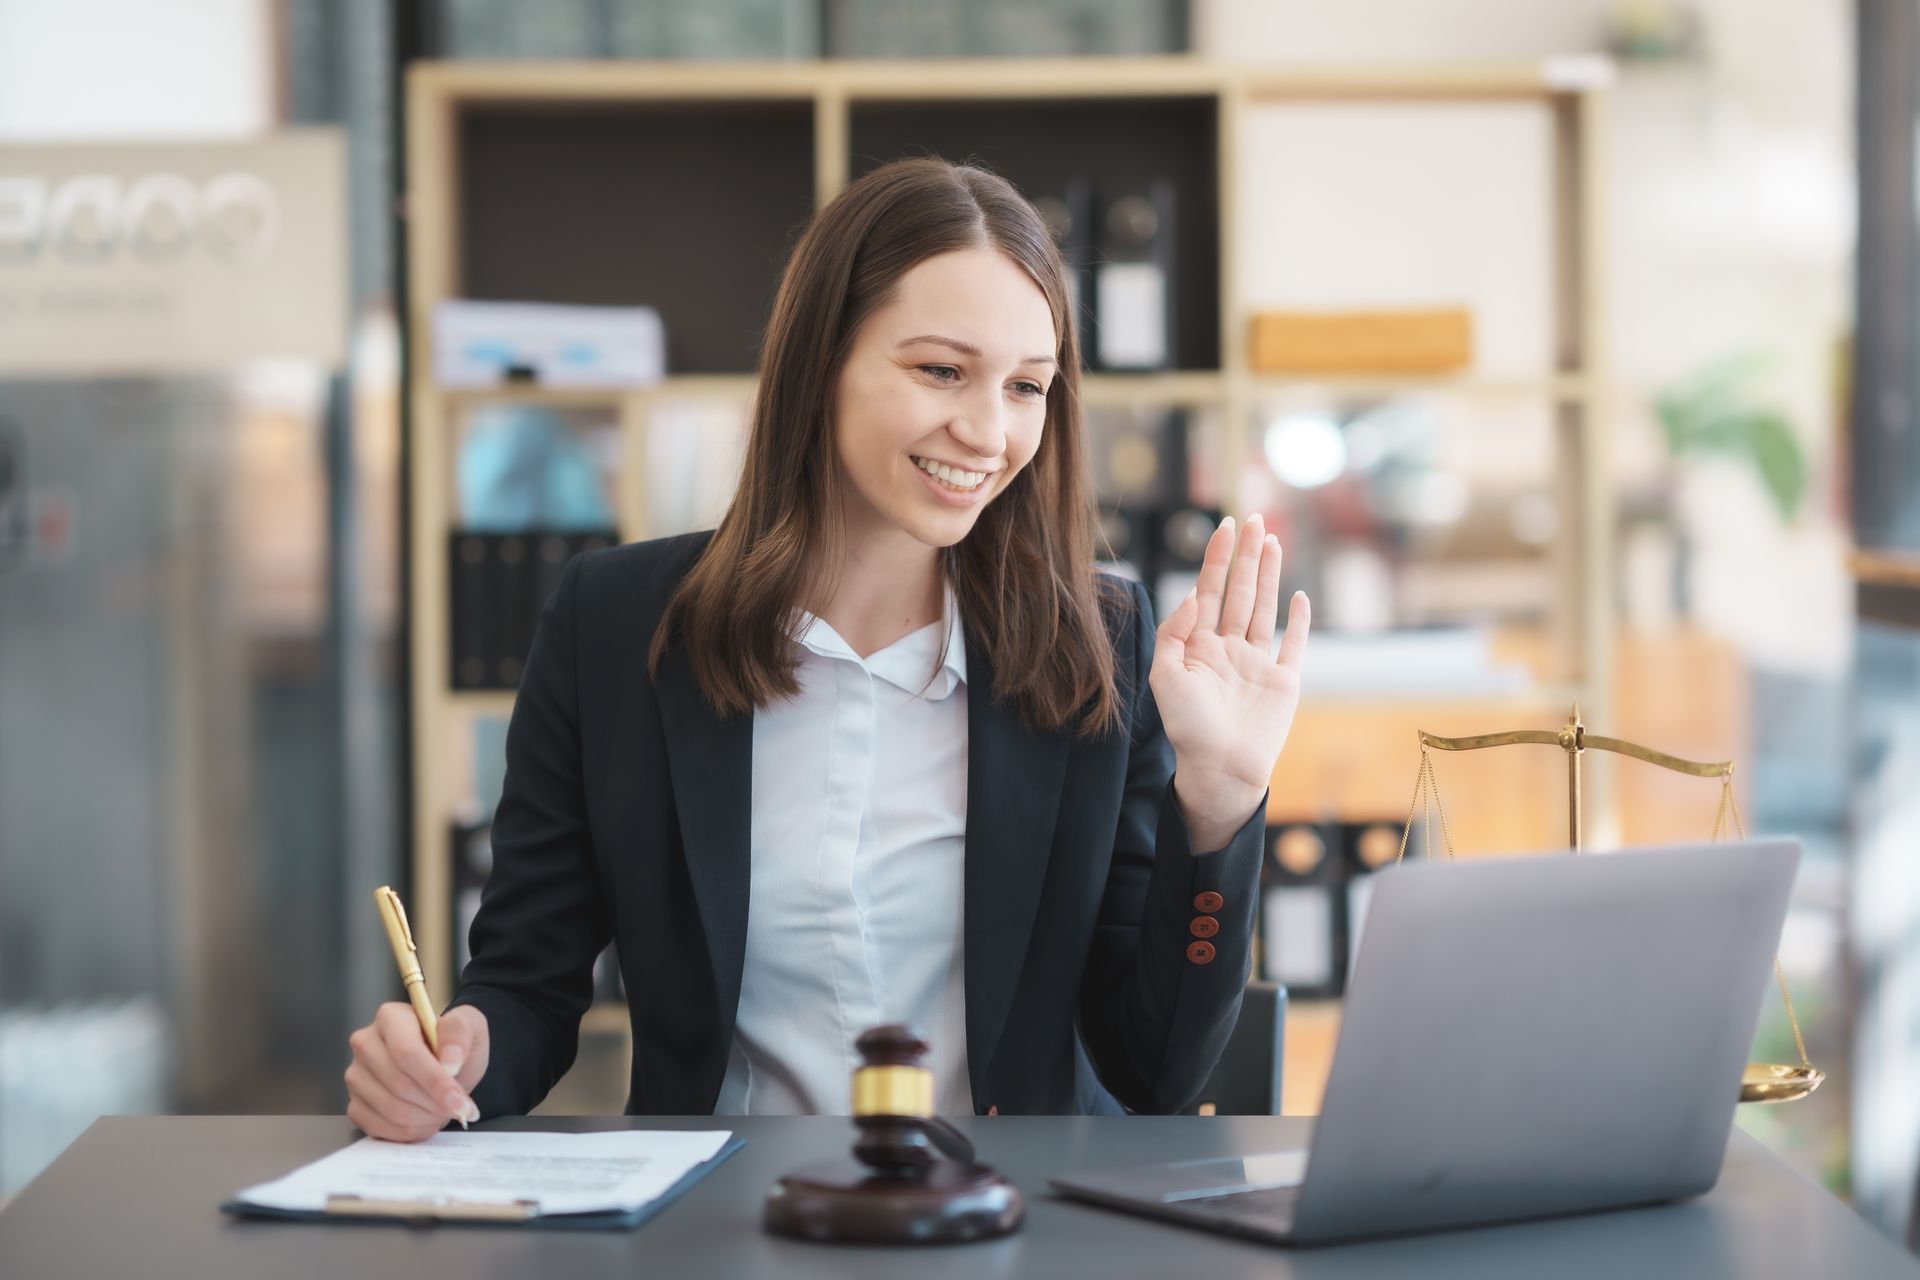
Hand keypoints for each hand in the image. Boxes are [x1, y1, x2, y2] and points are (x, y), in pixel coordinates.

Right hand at [345, 1003, 488, 1142]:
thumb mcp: (470, 1027)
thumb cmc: (454, 1044)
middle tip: (459, 1109)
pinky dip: (408, 1132)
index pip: (406, 1053)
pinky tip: (426, 1122)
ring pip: (389, 1109)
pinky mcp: (355, 1103)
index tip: (460, 1101)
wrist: (446, 1064)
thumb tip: (450, 1060)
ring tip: (444, 1112)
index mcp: (390, 1017)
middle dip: (434, 1103)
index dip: (435, 1081)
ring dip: (425, 1119)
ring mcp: (356, 1075)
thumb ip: (460, 1034)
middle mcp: (365, 1043)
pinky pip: (377, 1127)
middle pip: (398, 1083)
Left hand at [1150, 512, 1309, 831]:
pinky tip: (1298, 597)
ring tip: (1272, 541)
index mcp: (1199, 646)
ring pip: (1264, 609)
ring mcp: (1257, 664)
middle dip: (1246, 555)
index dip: (1217, 559)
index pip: (1209, 591)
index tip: (1225, 526)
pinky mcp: (1283, 683)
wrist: (1220, 770)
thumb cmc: (1187, 729)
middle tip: (1255, 518)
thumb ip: (1175, 632)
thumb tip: (1193, 595)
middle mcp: (1229, 650)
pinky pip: (1292, 646)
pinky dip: (1298, 622)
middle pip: (1240, 592)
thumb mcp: (1165, 677)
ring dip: (1268, 575)